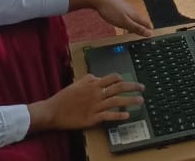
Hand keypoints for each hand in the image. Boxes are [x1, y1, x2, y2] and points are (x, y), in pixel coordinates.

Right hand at [29, 74, 143, 131]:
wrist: (52, 111)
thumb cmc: (63, 98)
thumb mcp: (76, 83)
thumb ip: (88, 79)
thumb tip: (98, 77)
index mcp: (92, 84)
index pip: (112, 78)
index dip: (122, 78)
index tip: (129, 80)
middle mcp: (96, 94)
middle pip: (119, 88)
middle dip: (133, 86)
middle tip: (142, 88)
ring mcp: (95, 106)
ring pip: (117, 101)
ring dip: (130, 100)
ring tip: (140, 101)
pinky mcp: (92, 118)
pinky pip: (108, 116)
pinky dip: (118, 115)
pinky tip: (127, 115)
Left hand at [92, 0, 153, 35]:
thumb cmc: (111, 11)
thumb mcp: (124, 23)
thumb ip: (137, 28)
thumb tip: (150, 33)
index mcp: (135, 15)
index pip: (147, 23)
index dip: (149, 31)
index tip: (149, 38)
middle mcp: (133, 10)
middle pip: (141, 21)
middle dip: (142, 29)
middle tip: (139, 37)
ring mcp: (127, 7)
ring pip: (134, 18)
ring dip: (134, 25)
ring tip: (129, 33)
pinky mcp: (121, 6)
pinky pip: (127, 15)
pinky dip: (127, 21)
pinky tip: (122, 23)